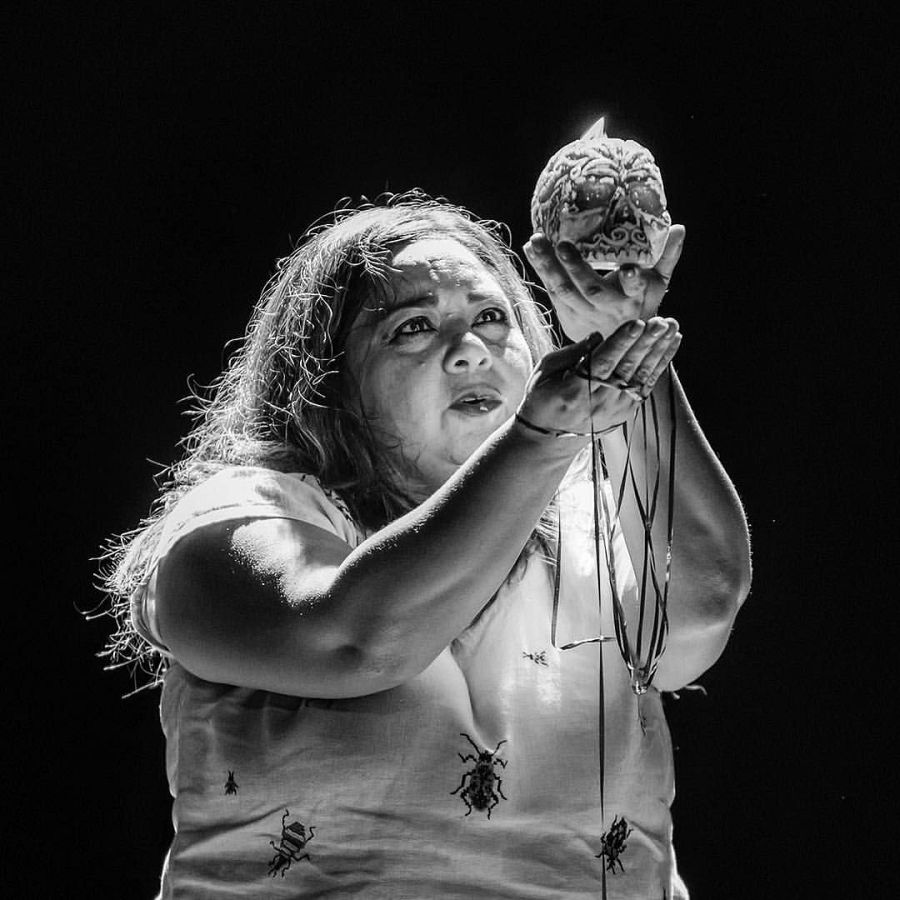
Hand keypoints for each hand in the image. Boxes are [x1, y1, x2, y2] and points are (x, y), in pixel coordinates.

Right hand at [515, 317, 681, 442]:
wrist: (549, 439)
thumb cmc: (543, 398)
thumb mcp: (545, 372)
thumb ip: (571, 353)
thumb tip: (599, 336)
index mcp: (574, 390)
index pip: (602, 363)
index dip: (621, 343)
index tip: (637, 323)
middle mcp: (598, 402)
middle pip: (626, 369)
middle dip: (646, 343)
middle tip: (661, 322)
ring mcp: (615, 409)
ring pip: (641, 376)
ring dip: (658, 351)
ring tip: (671, 327)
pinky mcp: (626, 412)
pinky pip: (647, 385)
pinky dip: (660, 364)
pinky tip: (670, 344)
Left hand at [523, 225, 685, 342]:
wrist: (614, 343)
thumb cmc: (639, 304)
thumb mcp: (657, 284)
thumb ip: (667, 257)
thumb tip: (679, 228)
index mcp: (634, 300)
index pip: (636, 290)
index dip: (633, 282)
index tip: (629, 270)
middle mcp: (608, 309)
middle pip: (591, 290)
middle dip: (577, 268)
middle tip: (563, 245)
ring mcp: (584, 314)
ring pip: (565, 291)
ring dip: (549, 267)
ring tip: (536, 242)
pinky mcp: (566, 314)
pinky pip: (551, 291)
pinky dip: (540, 270)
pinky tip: (531, 249)